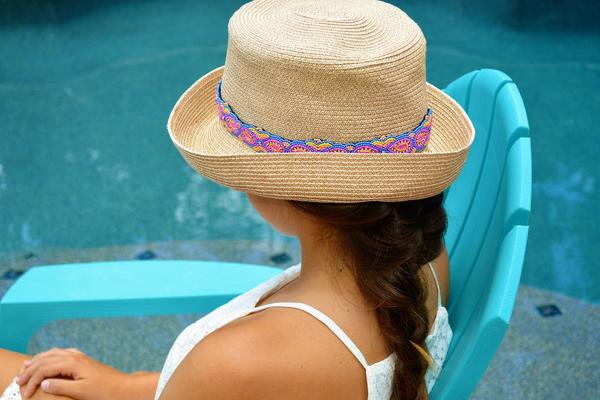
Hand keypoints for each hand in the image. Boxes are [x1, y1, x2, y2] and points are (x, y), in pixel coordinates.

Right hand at [15, 347, 131, 399]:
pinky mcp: (83, 360)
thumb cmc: (104, 391)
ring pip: (54, 353)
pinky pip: (62, 353)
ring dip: (39, 359)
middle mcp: (75, 356)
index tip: (25, 394)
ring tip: (27, 366)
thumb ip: (61, 386)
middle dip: (31, 368)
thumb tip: (44, 382)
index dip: (32, 380)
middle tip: (18, 379)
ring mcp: (80, 357)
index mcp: (72, 363)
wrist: (123, 387)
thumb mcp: (81, 391)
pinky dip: (51, 356)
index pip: (45, 368)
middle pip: (47, 358)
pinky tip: (49, 360)